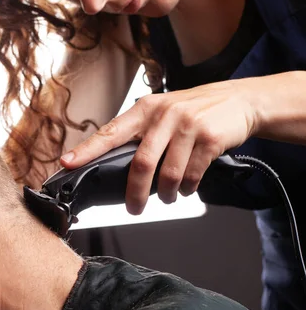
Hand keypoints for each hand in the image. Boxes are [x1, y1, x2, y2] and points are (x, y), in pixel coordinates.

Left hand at [60, 79, 257, 213]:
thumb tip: (113, 166)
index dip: (86, 150)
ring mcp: (188, 125)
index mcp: (144, 110)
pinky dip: (188, 188)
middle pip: (141, 164)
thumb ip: (141, 134)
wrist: (241, 101)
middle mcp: (163, 115)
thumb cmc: (195, 111)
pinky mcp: (209, 137)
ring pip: (168, 174)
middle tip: (134, 208)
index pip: (109, 133)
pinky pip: (192, 175)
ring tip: (170, 196)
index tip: (67, 163)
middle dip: (135, 193)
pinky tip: (188, 187)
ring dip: (167, 194)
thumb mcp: (163, 113)